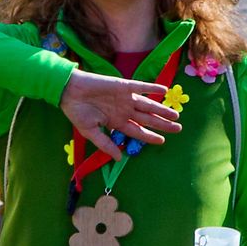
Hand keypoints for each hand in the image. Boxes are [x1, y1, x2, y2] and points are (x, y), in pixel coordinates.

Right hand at [58, 69, 182, 156]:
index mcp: (116, 122)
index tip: (162, 141)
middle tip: (178, 129)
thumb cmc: (77, 112)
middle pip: (148, 119)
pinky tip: (164, 89)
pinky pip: (141, 86)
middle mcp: (124, 110)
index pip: (138, 131)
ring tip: (176, 115)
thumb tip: (119, 159)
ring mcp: (125, 98)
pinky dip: (152, 88)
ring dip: (162, 109)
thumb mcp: (90, 132)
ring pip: (148, 105)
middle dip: (163, 124)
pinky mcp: (123, 86)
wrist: (68, 91)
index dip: (150, 136)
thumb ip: (105, 144)